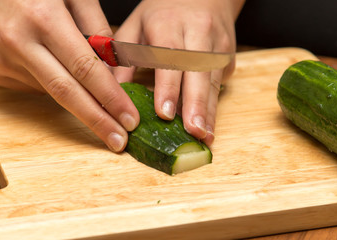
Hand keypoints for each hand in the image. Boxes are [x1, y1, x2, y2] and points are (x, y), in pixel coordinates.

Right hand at [0, 0, 139, 151]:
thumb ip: (98, 29)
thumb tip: (115, 66)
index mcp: (44, 19)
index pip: (86, 70)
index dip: (110, 98)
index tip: (129, 120)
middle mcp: (18, 43)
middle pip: (66, 93)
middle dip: (97, 120)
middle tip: (119, 141)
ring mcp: (1, 60)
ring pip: (51, 90)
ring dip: (75, 93)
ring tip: (82, 79)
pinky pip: (34, 85)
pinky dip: (52, 82)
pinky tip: (51, 64)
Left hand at [113, 0, 243, 145]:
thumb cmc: (163, 13)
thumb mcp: (136, 26)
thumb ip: (122, 57)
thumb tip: (109, 94)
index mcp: (168, 24)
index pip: (169, 57)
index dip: (168, 87)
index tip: (165, 113)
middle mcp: (197, 33)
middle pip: (198, 72)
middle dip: (196, 105)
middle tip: (193, 133)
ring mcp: (218, 44)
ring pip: (213, 81)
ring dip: (209, 112)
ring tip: (205, 138)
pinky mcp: (228, 56)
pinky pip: (219, 83)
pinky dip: (214, 107)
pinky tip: (208, 127)